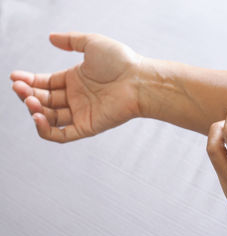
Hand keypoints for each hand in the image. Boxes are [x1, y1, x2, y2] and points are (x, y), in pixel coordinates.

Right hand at [11, 32, 142, 142]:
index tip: (15, 77)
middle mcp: (76, 97)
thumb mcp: (92, 43)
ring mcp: (81, 112)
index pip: (45, 83)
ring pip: (50, 117)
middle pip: (45, 100)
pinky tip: (37, 117)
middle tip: (19, 88)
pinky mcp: (87, 126)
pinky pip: (62, 134)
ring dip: (35, 110)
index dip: (29, 81)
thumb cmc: (120, 61)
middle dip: (28, 94)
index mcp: (75, 79)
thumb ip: (71, 40)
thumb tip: (50, 37)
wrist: (138, 80)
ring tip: (29, 99)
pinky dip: (46, 129)